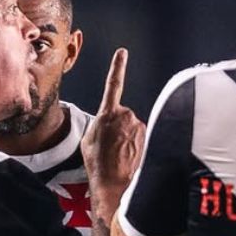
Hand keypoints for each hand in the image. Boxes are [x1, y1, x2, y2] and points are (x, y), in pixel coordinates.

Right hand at [82, 48, 145, 216]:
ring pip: (132, 126)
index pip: (113, 84)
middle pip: (122, 114)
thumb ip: (99, 123)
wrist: (113, 182)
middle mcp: (126, 115)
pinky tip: (128, 156)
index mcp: (107, 113)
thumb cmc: (97, 163)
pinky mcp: (148, 135)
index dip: (117, 67)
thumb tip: (109, 122)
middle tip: (109, 145)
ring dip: (126, 136)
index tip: (122, 53)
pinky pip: (140, 135)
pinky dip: (135, 144)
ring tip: (118, 153)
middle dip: (117, 126)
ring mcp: (139, 125)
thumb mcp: (88, 139)